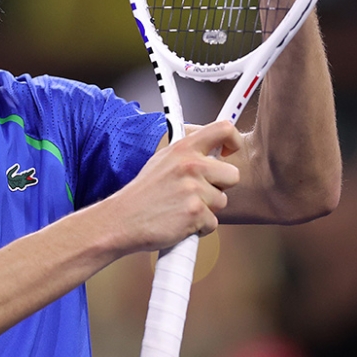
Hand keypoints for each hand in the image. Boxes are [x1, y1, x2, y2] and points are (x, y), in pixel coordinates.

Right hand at [104, 120, 242, 253]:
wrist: (123, 220)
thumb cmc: (143, 194)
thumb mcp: (162, 161)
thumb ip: (188, 154)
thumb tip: (214, 150)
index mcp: (183, 148)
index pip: (224, 129)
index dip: (233, 141)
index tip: (227, 153)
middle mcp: (191, 165)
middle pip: (233, 174)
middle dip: (219, 187)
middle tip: (197, 193)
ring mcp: (194, 189)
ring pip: (222, 201)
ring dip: (207, 209)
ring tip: (182, 208)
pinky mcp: (195, 213)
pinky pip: (213, 222)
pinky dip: (199, 227)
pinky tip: (181, 221)